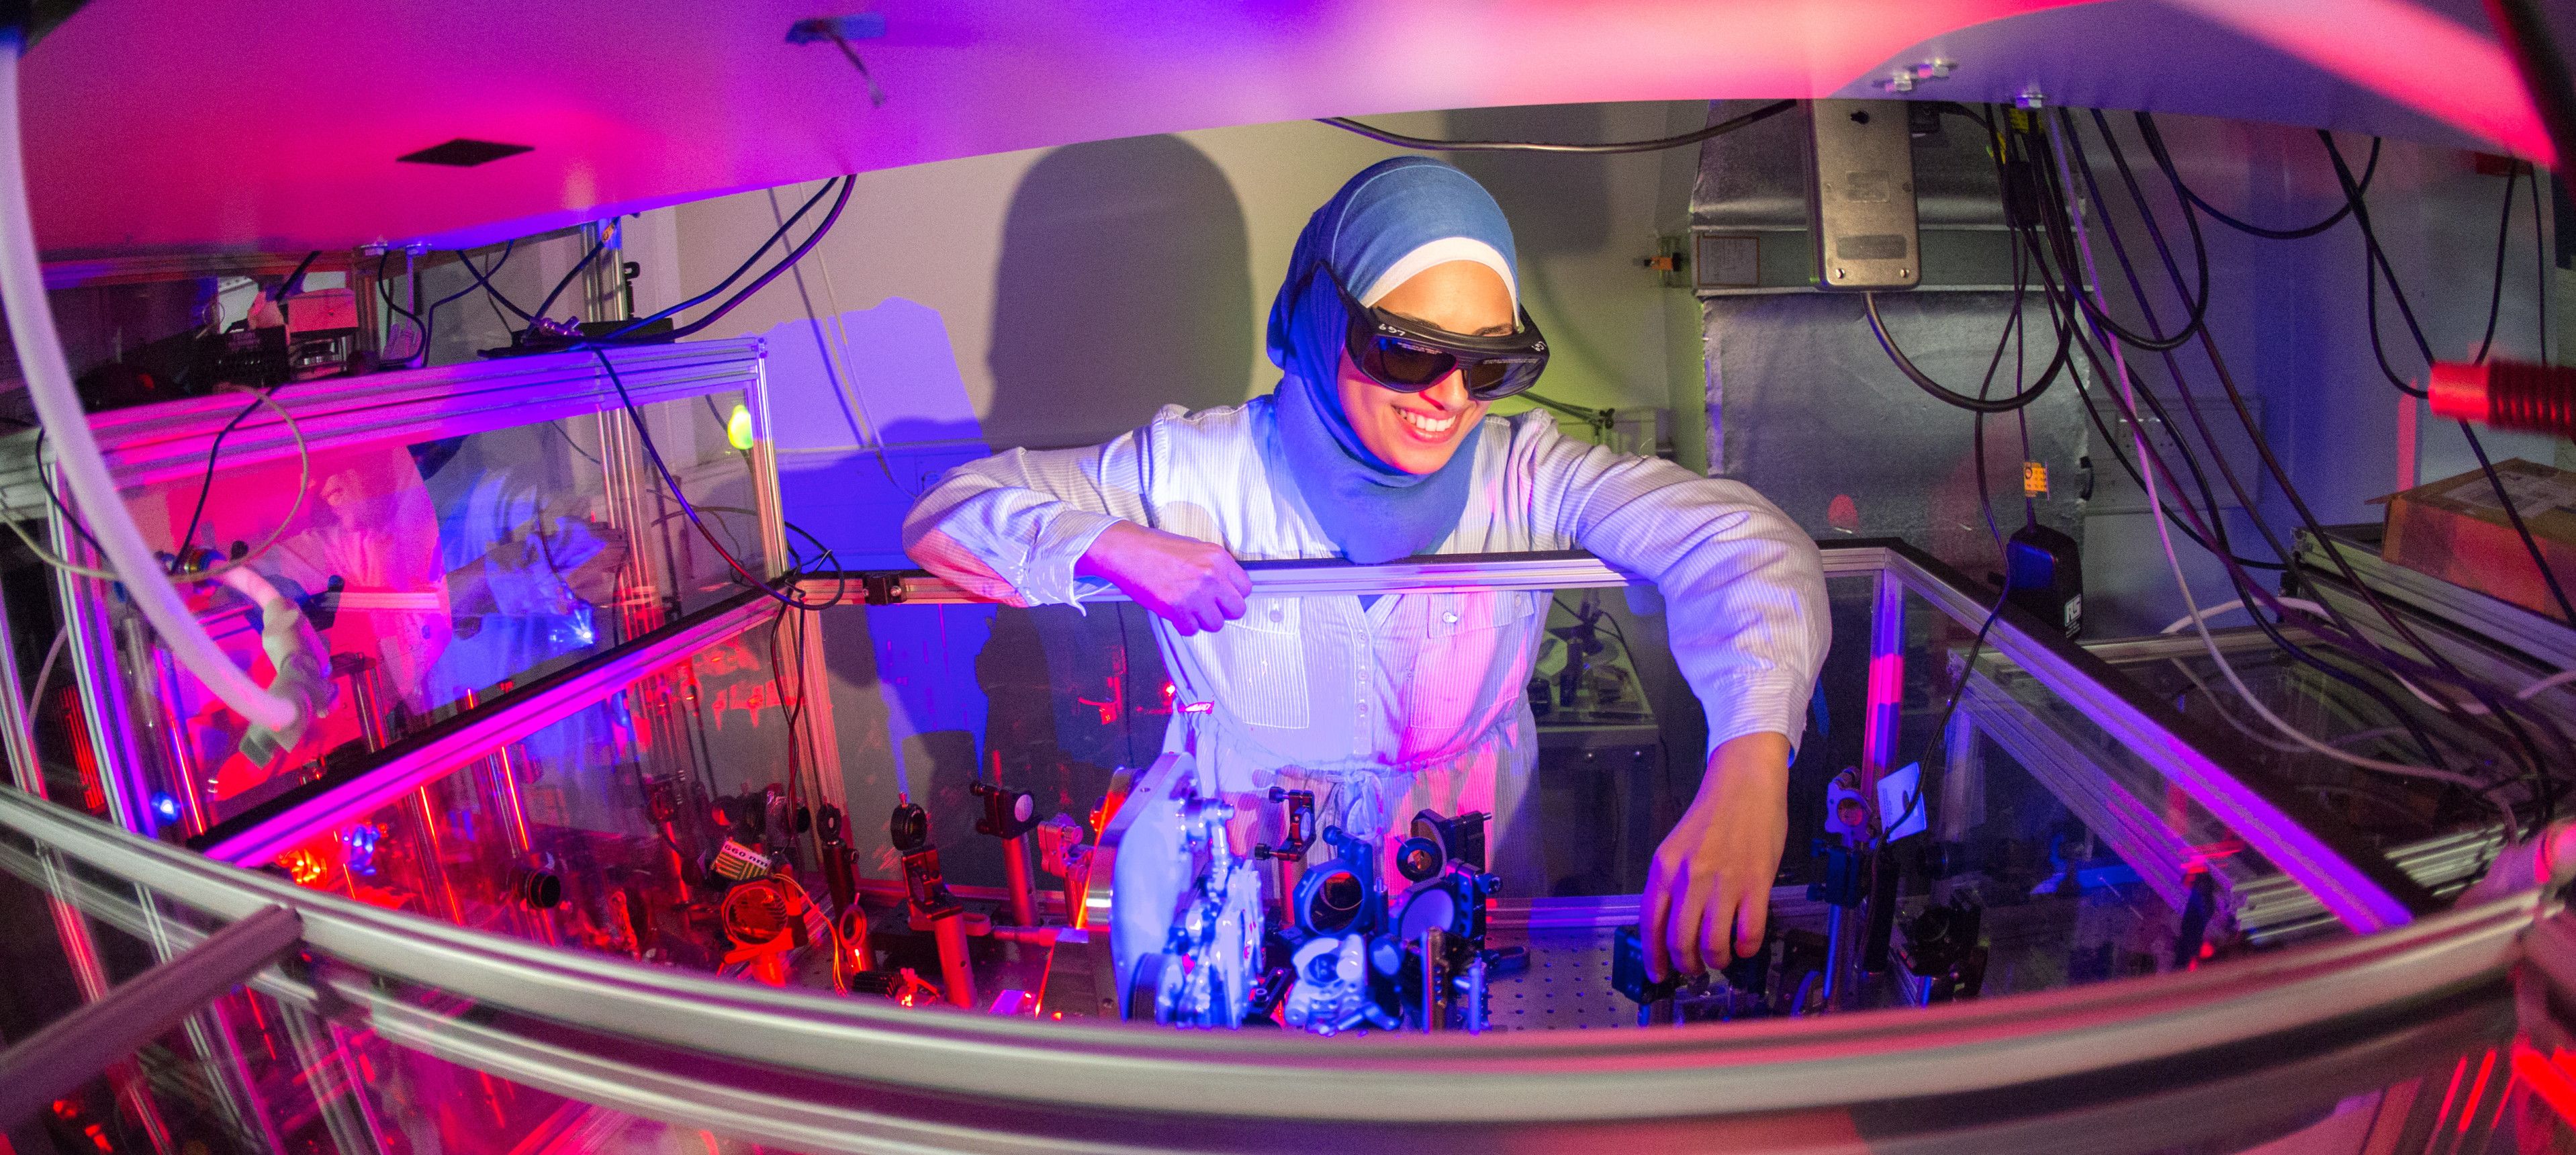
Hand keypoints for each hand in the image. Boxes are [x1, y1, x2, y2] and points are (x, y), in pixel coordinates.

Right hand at [1076, 520, 1249, 634]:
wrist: (1127, 551)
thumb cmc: (1155, 547)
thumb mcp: (1195, 548)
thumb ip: (1214, 567)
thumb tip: (1226, 586)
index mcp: (1218, 558)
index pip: (1245, 589)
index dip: (1233, 596)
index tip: (1223, 598)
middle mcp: (1211, 576)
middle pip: (1237, 610)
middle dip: (1223, 612)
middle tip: (1208, 608)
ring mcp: (1195, 593)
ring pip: (1216, 624)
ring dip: (1202, 621)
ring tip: (1188, 610)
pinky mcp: (1177, 608)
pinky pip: (1192, 630)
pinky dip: (1183, 626)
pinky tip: (1174, 613)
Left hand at [1640, 732, 1789, 981]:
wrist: (1745, 783)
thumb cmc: (1713, 815)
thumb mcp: (1678, 847)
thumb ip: (1672, 883)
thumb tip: (1670, 927)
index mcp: (1664, 867)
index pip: (1650, 923)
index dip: (1653, 956)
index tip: (1658, 973)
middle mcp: (1690, 877)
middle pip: (1680, 941)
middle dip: (1686, 965)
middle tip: (1694, 969)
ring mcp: (1724, 882)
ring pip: (1713, 944)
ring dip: (1716, 961)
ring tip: (1721, 959)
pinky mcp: (1756, 884)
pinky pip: (1748, 933)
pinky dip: (1746, 948)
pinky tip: (1745, 945)